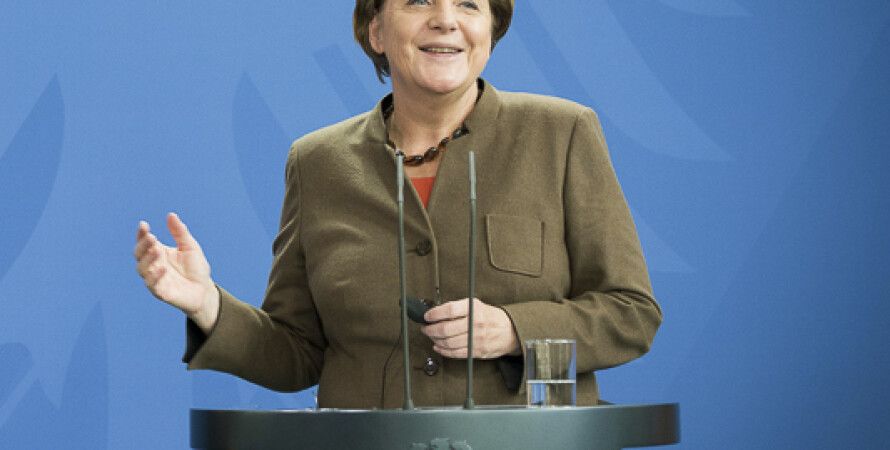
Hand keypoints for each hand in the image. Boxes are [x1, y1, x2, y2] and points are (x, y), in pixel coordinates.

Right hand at [134, 213, 218, 331]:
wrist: (205, 290)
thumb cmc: (196, 268)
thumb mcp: (190, 246)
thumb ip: (180, 232)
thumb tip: (171, 214)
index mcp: (158, 253)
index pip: (145, 242)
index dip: (142, 234)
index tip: (144, 225)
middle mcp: (153, 265)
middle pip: (139, 254)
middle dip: (143, 245)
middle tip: (151, 237)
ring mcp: (155, 279)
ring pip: (142, 269)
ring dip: (148, 259)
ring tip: (157, 250)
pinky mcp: (161, 292)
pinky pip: (153, 285)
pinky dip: (155, 276)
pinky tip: (163, 268)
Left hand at [421, 298, 519, 358]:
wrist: (510, 331)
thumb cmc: (491, 317)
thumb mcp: (477, 305)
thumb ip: (459, 308)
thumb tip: (437, 313)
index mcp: (474, 309)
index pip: (449, 310)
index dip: (434, 314)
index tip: (427, 316)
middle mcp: (475, 323)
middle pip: (446, 328)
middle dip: (431, 329)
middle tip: (426, 328)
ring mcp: (476, 339)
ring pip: (448, 342)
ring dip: (435, 340)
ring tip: (432, 337)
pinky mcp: (477, 351)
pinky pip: (455, 353)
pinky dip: (443, 351)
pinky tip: (438, 347)